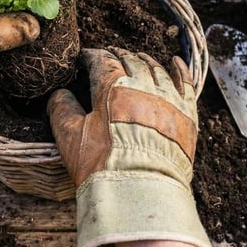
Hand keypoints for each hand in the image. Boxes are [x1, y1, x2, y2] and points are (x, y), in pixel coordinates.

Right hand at [46, 47, 215, 246]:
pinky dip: (179, 69)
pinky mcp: (187, 114)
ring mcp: (168, 98)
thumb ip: (61, 110)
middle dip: (116, 55)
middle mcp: (142, 86)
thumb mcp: (70, 137)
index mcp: (112, 88)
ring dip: (143, 60)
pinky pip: (186, 83)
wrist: (141, 191)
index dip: (91, 56)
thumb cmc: (103, 165)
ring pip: (156, 68)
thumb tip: (59, 94)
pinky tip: (174, 62)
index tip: (85, 57)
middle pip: (129, 60)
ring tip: (136, 59)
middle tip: (108, 56)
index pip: (101, 60)